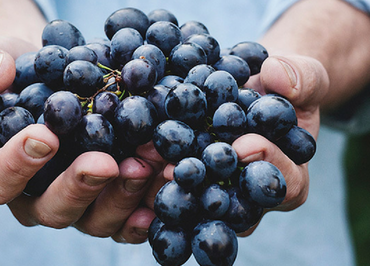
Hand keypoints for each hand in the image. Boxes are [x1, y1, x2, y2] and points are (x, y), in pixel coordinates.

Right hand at [0, 36, 163, 243]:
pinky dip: (146, 205)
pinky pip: (125, 217)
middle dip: (80, 187)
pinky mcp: (106, 198)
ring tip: (146, 163)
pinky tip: (163, 183)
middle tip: (105, 163)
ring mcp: (74, 201)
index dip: (16, 166)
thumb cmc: (9, 72)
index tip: (45, 136)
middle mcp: (33, 196)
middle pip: (51, 210)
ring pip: (94, 219)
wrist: (49, 75)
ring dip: (122, 195)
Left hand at [157, 54, 328, 236]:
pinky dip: (150, 172)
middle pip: (233, 204)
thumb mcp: (304, 77)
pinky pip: (171, 183)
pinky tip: (132, 155)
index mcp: (289, 178)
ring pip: (195, 201)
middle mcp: (250, 196)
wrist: (254, 87)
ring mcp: (217, 191)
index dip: (268, 165)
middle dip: (207, 185)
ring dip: (169, 184)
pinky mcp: (189, 180)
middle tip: (180, 169)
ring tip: (146, 161)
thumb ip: (302, 78)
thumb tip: (278, 77)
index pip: (285, 184)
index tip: (245, 144)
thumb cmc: (283, 88)